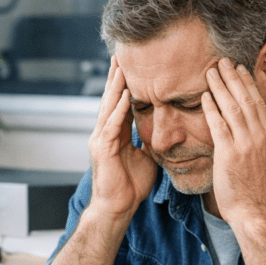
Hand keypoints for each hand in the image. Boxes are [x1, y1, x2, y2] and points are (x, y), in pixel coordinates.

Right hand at [86, 57, 156, 217]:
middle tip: (120, 56)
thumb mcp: (145, 158)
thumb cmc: (130, 187)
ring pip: (109, 107)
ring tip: (121, 67)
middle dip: (116, 78)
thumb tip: (164, 135)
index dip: (124, 85)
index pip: (120, 104)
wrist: (117, 208)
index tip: (131, 67)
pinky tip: (125, 95)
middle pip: (111, 100)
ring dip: (116, 87)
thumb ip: (149, 143)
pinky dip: (119, 109)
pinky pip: (112, 125)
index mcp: (114, 134)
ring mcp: (100, 140)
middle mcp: (104, 133)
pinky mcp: (102, 149)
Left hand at [201, 58, 265, 223]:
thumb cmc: (256, 191)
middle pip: (245, 99)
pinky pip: (219, 126)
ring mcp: (245, 145)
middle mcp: (260, 137)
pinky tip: (204, 97)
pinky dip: (211, 109)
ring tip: (211, 72)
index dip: (248, 84)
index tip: (239, 70)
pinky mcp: (229, 154)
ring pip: (232, 108)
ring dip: (221, 87)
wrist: (255, 212)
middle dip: (233, 78)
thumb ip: (259, 143)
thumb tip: (252, 131)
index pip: (258, 103)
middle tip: (223, 61)